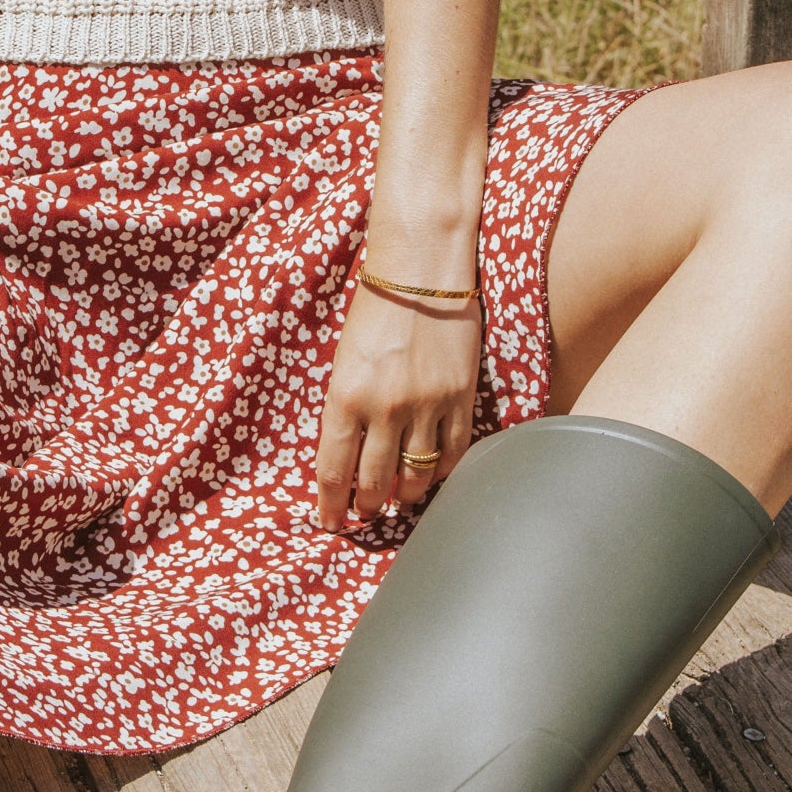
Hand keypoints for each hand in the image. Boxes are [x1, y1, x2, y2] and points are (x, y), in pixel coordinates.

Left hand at [315, 282, 480, 529]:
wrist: (422, 269)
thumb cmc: (375, 308)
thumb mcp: (343, 360)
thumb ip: (345, 408)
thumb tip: (347, 455)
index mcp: (345, 396)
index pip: (334, 470)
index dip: (331, 505)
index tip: (331, 522)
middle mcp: (385, 408)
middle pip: (375, 482)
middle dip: (367, 506)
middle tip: (366, 513)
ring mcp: (427, 405)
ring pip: (416, 476)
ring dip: (405, 495)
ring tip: (399, 498)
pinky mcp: (460, 397)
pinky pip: (453, 454)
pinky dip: (442, 473)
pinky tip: (433, 475)